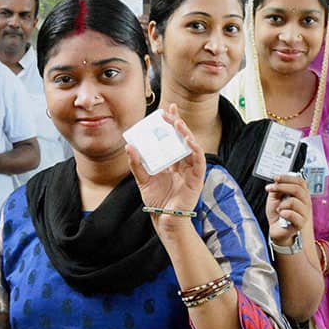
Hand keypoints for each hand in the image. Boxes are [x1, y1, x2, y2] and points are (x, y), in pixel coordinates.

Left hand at [125, 103, 205, 232]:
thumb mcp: (143, 179)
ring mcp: (192, 170)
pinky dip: (195, 149)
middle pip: (183, 139)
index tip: (166, 110)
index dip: (172, 123)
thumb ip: (136, 164)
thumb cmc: (157, 200)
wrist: (164, 218)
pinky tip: (188, 140)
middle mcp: (184, 163)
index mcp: (173, 161)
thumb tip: (129, 146)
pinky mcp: (197, 178)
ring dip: (186, 133)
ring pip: (192, 146)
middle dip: (178, 123)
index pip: (173, 138)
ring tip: (177, 122)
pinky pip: (199, 160)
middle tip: (169, 111)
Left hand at [265, 173, 311, 245]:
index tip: (276, 178)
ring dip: (282, 204)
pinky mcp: (301, 223)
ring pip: (294, 202)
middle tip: (270, 188)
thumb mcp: (275, 198)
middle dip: (281, 187)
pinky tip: (282, 215)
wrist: (275, 230)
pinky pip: (292, 214)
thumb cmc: (277, 213)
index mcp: (301, 194)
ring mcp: (304, 213)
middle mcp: (305, 202)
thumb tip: (279, 181)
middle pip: (298, 189)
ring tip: (278, 209)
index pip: (300, 182)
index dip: (288, 178)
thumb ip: (278, 189)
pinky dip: (283, 213)